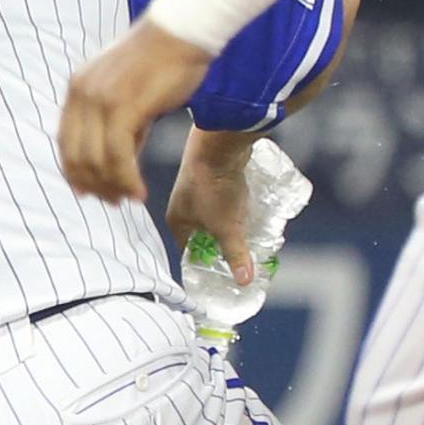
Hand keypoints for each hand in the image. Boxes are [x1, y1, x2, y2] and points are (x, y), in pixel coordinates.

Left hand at [59, 21, 212, 202]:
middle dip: (94, 185)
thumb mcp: (130, 94)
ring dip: (112, 186)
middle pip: (76, 155)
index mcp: (78, 88)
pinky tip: (139, 191)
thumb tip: (121, 162)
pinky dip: (126, 179)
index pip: (65, 141)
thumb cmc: (164, 60)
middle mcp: (82, 93)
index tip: (89, 192)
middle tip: (115, 201)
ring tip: (129, 198)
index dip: (75, 171)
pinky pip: (117, 155)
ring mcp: (99, 99)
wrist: (183, 32)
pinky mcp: (122, 106)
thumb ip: (121, 125)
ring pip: (95, 160)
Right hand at [163, 128, 260, 286]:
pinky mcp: (210, 171)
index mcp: (176, 221)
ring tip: (247, 230)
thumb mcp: (228, 228)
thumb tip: (244, 280)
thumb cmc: (214, 188)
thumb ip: (236, 255)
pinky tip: (247, 206)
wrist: (219, 144)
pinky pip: (221, 196)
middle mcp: (181, 204)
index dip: (207, 263)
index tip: (223, 272)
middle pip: (202, 232)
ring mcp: (194, 185)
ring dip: (228, 222)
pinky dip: (232, 204)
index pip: (189, 251)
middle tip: (241, 251)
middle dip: (221, 242)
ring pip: (213, 213)